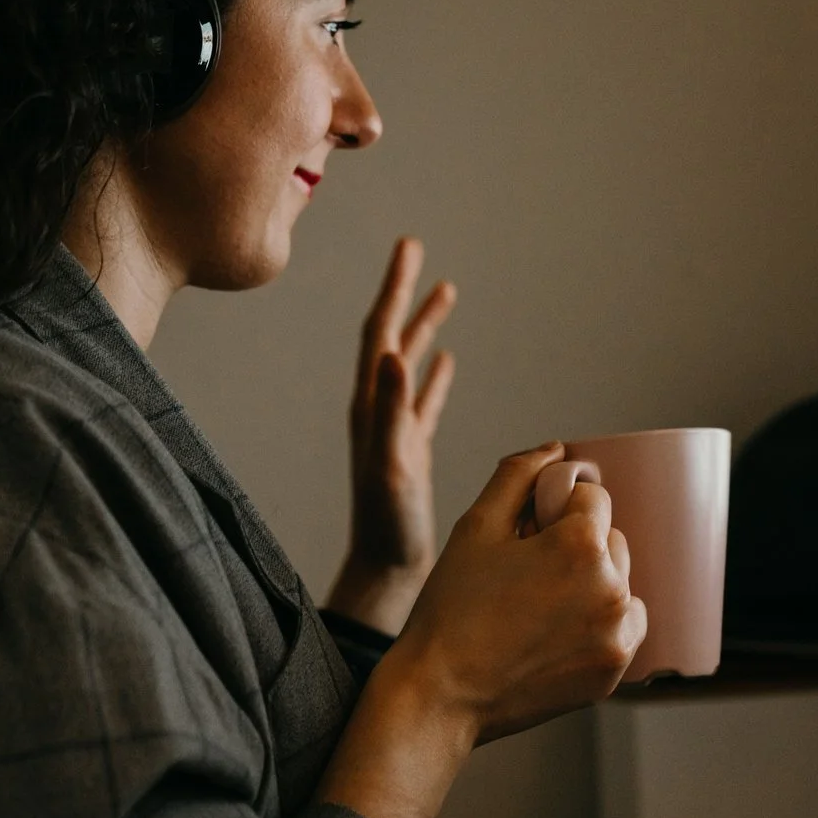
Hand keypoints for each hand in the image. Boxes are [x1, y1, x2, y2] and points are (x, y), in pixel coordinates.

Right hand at [315, 445, 644, 817]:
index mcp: (580, 544)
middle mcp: (611, 586)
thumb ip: (519, 476)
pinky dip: (602, 623)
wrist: (441, 695)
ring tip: (541, 605)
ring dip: (594, 582)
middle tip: (529, 572)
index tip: (531, 530)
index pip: (593, 497)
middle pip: (611, 539)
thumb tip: (556, 448)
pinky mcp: (615, 669)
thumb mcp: (475, 528)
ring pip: (621, 582)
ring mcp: (617, 632)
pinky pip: (624, 626)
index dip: (559, 507)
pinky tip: (559, 632)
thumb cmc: (451, 610)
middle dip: (578, 544)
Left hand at [326, 237, 456, 634]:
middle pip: (392, 336)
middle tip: (415, 250)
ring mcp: (394, 428)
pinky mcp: (411, 449)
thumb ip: (390, 409)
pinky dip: (436, 375)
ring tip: (444, 291)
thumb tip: (394, 352)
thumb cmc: (387, 525)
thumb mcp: (391, 464)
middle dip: (404, 292)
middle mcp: (377, 410)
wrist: (385, 570)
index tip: (407, 247)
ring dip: (425, 326)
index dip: (393, 288)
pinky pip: (425, 399)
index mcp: (370, 406)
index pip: (380, 332)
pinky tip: (447, 361)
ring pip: (411, 363)